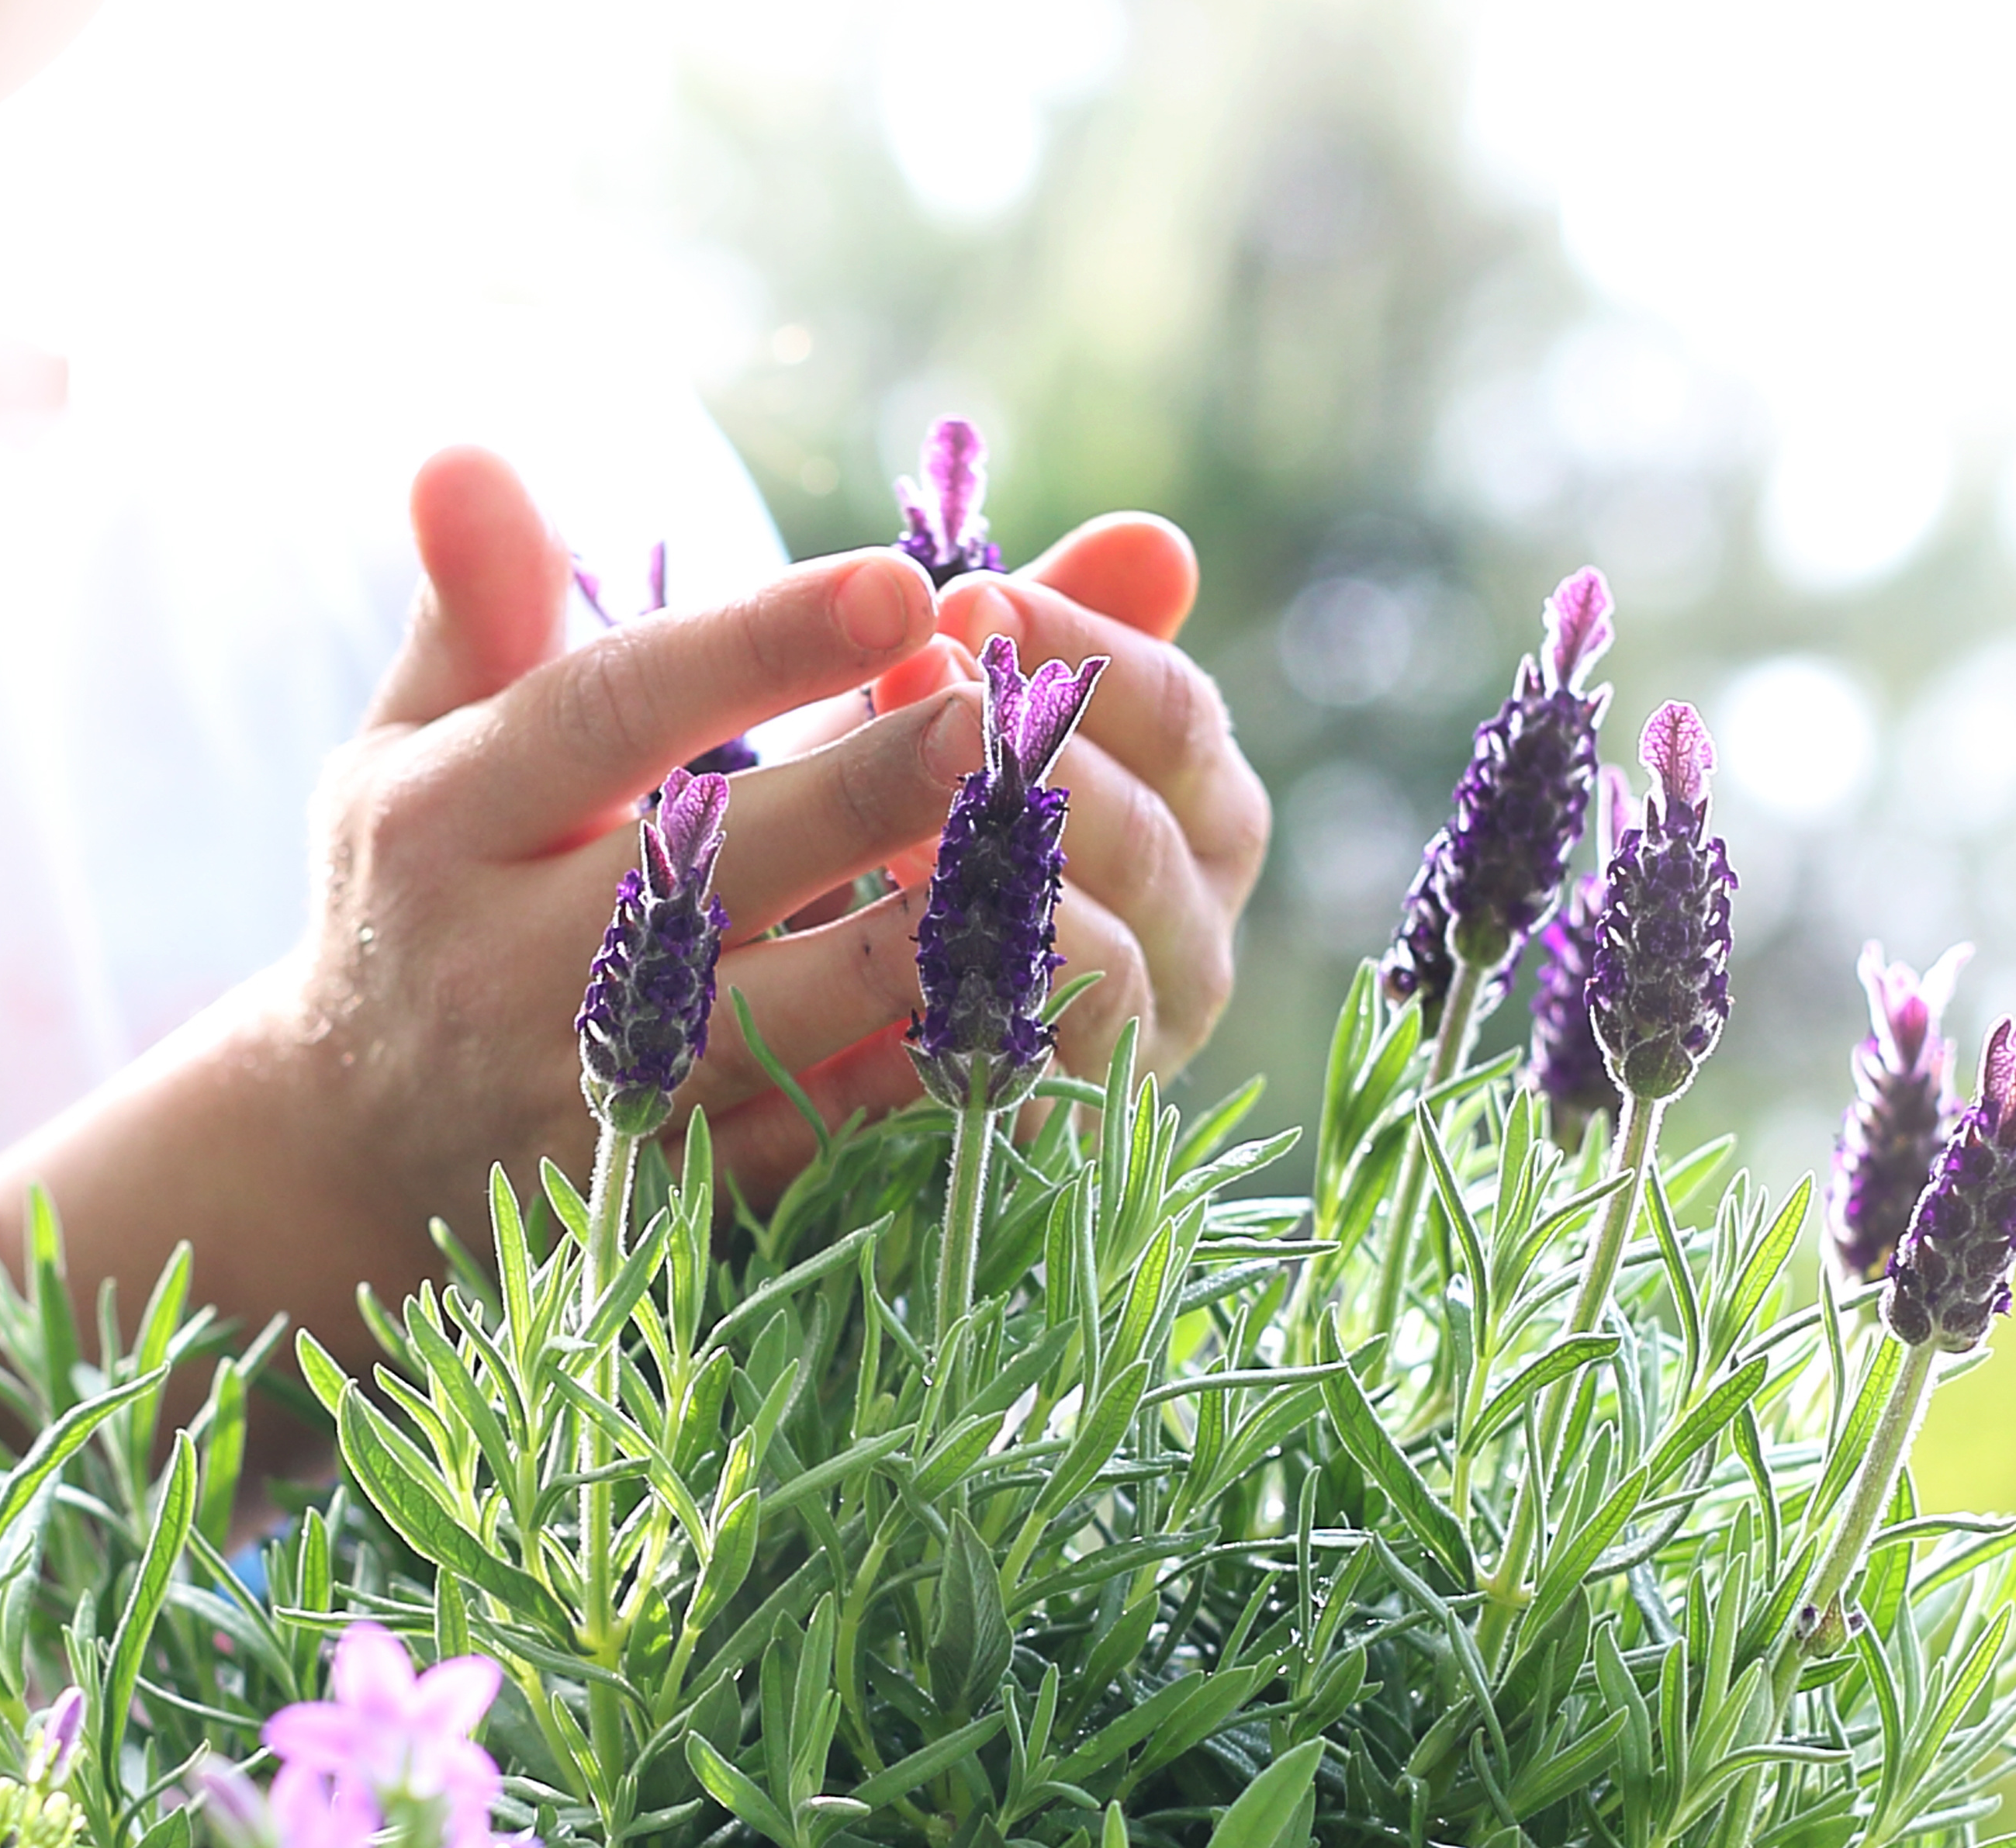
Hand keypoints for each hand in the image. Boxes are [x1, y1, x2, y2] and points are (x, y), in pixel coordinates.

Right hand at [272, 445, 989, 1219]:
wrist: (353, 1145)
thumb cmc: (423, 885)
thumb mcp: (414, 739)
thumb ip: (474, 604)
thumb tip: (462, 452)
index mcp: (443, 816)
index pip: (610, 713)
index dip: (754, 649)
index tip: (896, 579)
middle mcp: (502, 960)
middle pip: (706, 869)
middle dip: (862, 794)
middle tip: (997, 714)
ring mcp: (579, 1094)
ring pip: (770, 1022)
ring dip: (911, 948)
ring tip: (1038, 862)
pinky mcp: (652, 1202)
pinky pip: (800, 1145)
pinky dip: (904, 1088)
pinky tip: (1012, 1015)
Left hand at [820, 513, 1270, 1114]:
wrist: (814, 1024)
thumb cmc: (907, 835)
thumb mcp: (965, 719)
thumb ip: (1061, 636)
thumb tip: (1158, 544)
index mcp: (1202, 820)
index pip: (1177, 716)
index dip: (1077, 647)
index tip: (961, 598)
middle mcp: (1196, 936)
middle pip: (1153, 829)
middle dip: (1027, 749)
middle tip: (913, 688)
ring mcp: (1139, 1046)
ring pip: (1108, 949)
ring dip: (1002, 870)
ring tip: (899, 808)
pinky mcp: (1067, 1134)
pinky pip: (1039, 1063)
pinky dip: (972, 992)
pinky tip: (890, 932)